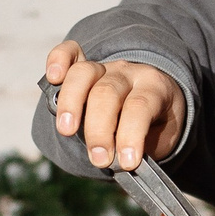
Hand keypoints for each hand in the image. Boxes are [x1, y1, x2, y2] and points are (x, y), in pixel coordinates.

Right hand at [45, 41, 185, 170]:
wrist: (158, 104)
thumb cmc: (155, 126)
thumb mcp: (161, 139)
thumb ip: (143, 147)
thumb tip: (120, 161)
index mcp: (154, 88)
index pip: (140, 107)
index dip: (131, 136)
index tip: (128, 163)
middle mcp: (128, 73)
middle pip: (107, 93)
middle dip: (99, 130)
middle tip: (99, 159)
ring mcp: (105, 67)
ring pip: (83, 74)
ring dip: (71, 103)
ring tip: (66, 131)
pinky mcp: (85, 65)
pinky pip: (70, 52)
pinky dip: (58, 59)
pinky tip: (53, 77)